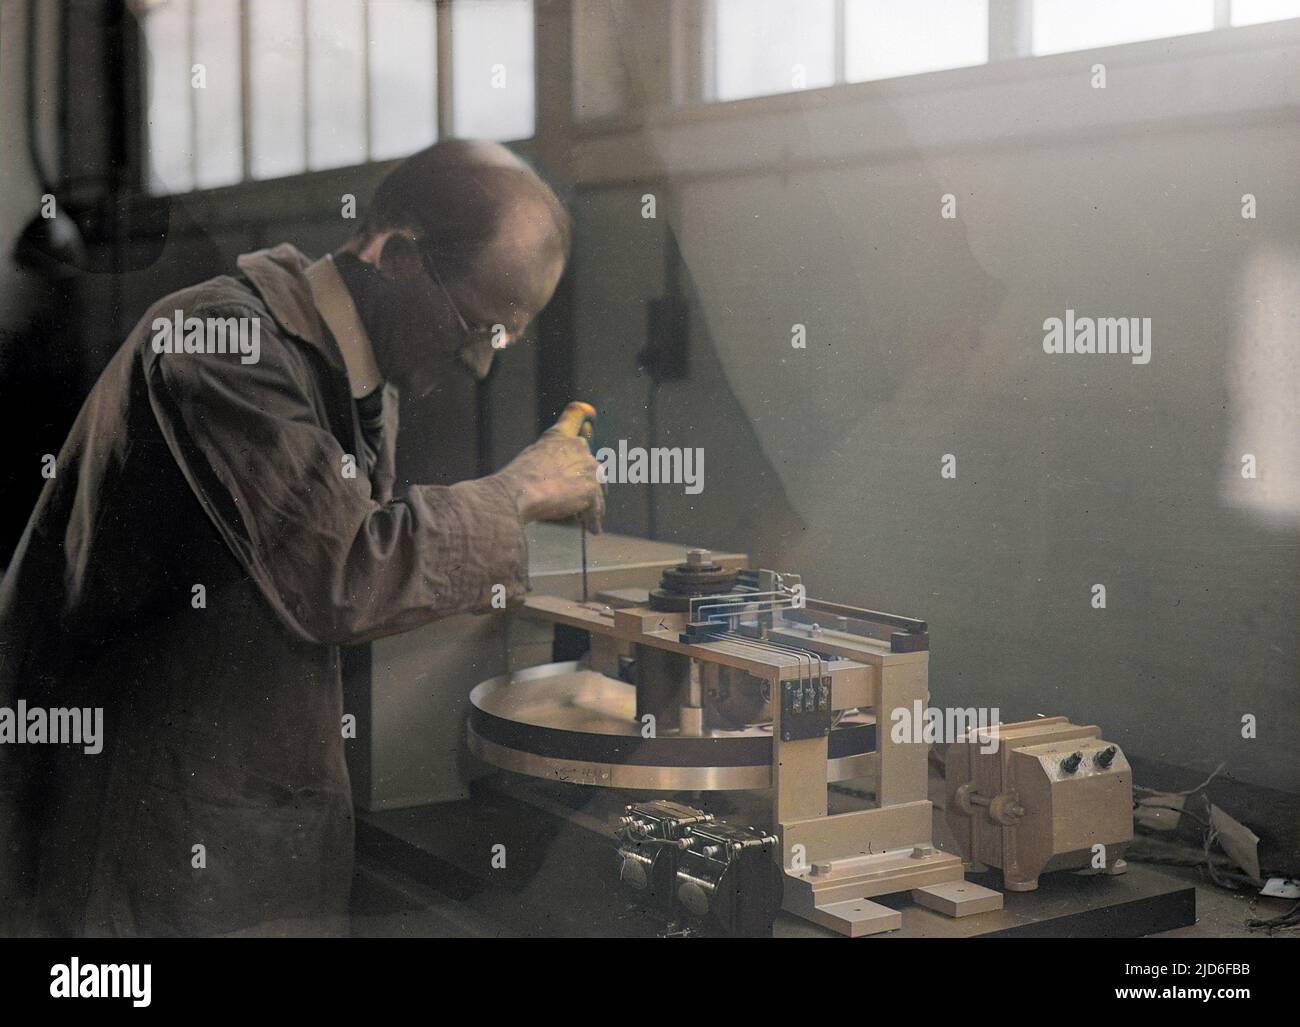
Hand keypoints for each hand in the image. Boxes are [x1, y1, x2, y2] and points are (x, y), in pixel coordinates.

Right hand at [495, 402, 603, 531]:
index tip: (592, 415)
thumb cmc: (515, 482)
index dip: (585, 414)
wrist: (516, 493)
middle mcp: (577, 446)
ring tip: (585, 520)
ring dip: (591, 505)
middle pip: (591, 465)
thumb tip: (557, 480)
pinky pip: (596, 508)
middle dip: (586, 484)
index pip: (575, 414)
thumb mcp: (530, 462)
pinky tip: (592, 529)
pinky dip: (593, 519)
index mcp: (558, 436)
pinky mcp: (592, 488)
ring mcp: (587, 467)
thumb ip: (549, 463)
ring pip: (597, 489)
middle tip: (574, 500)